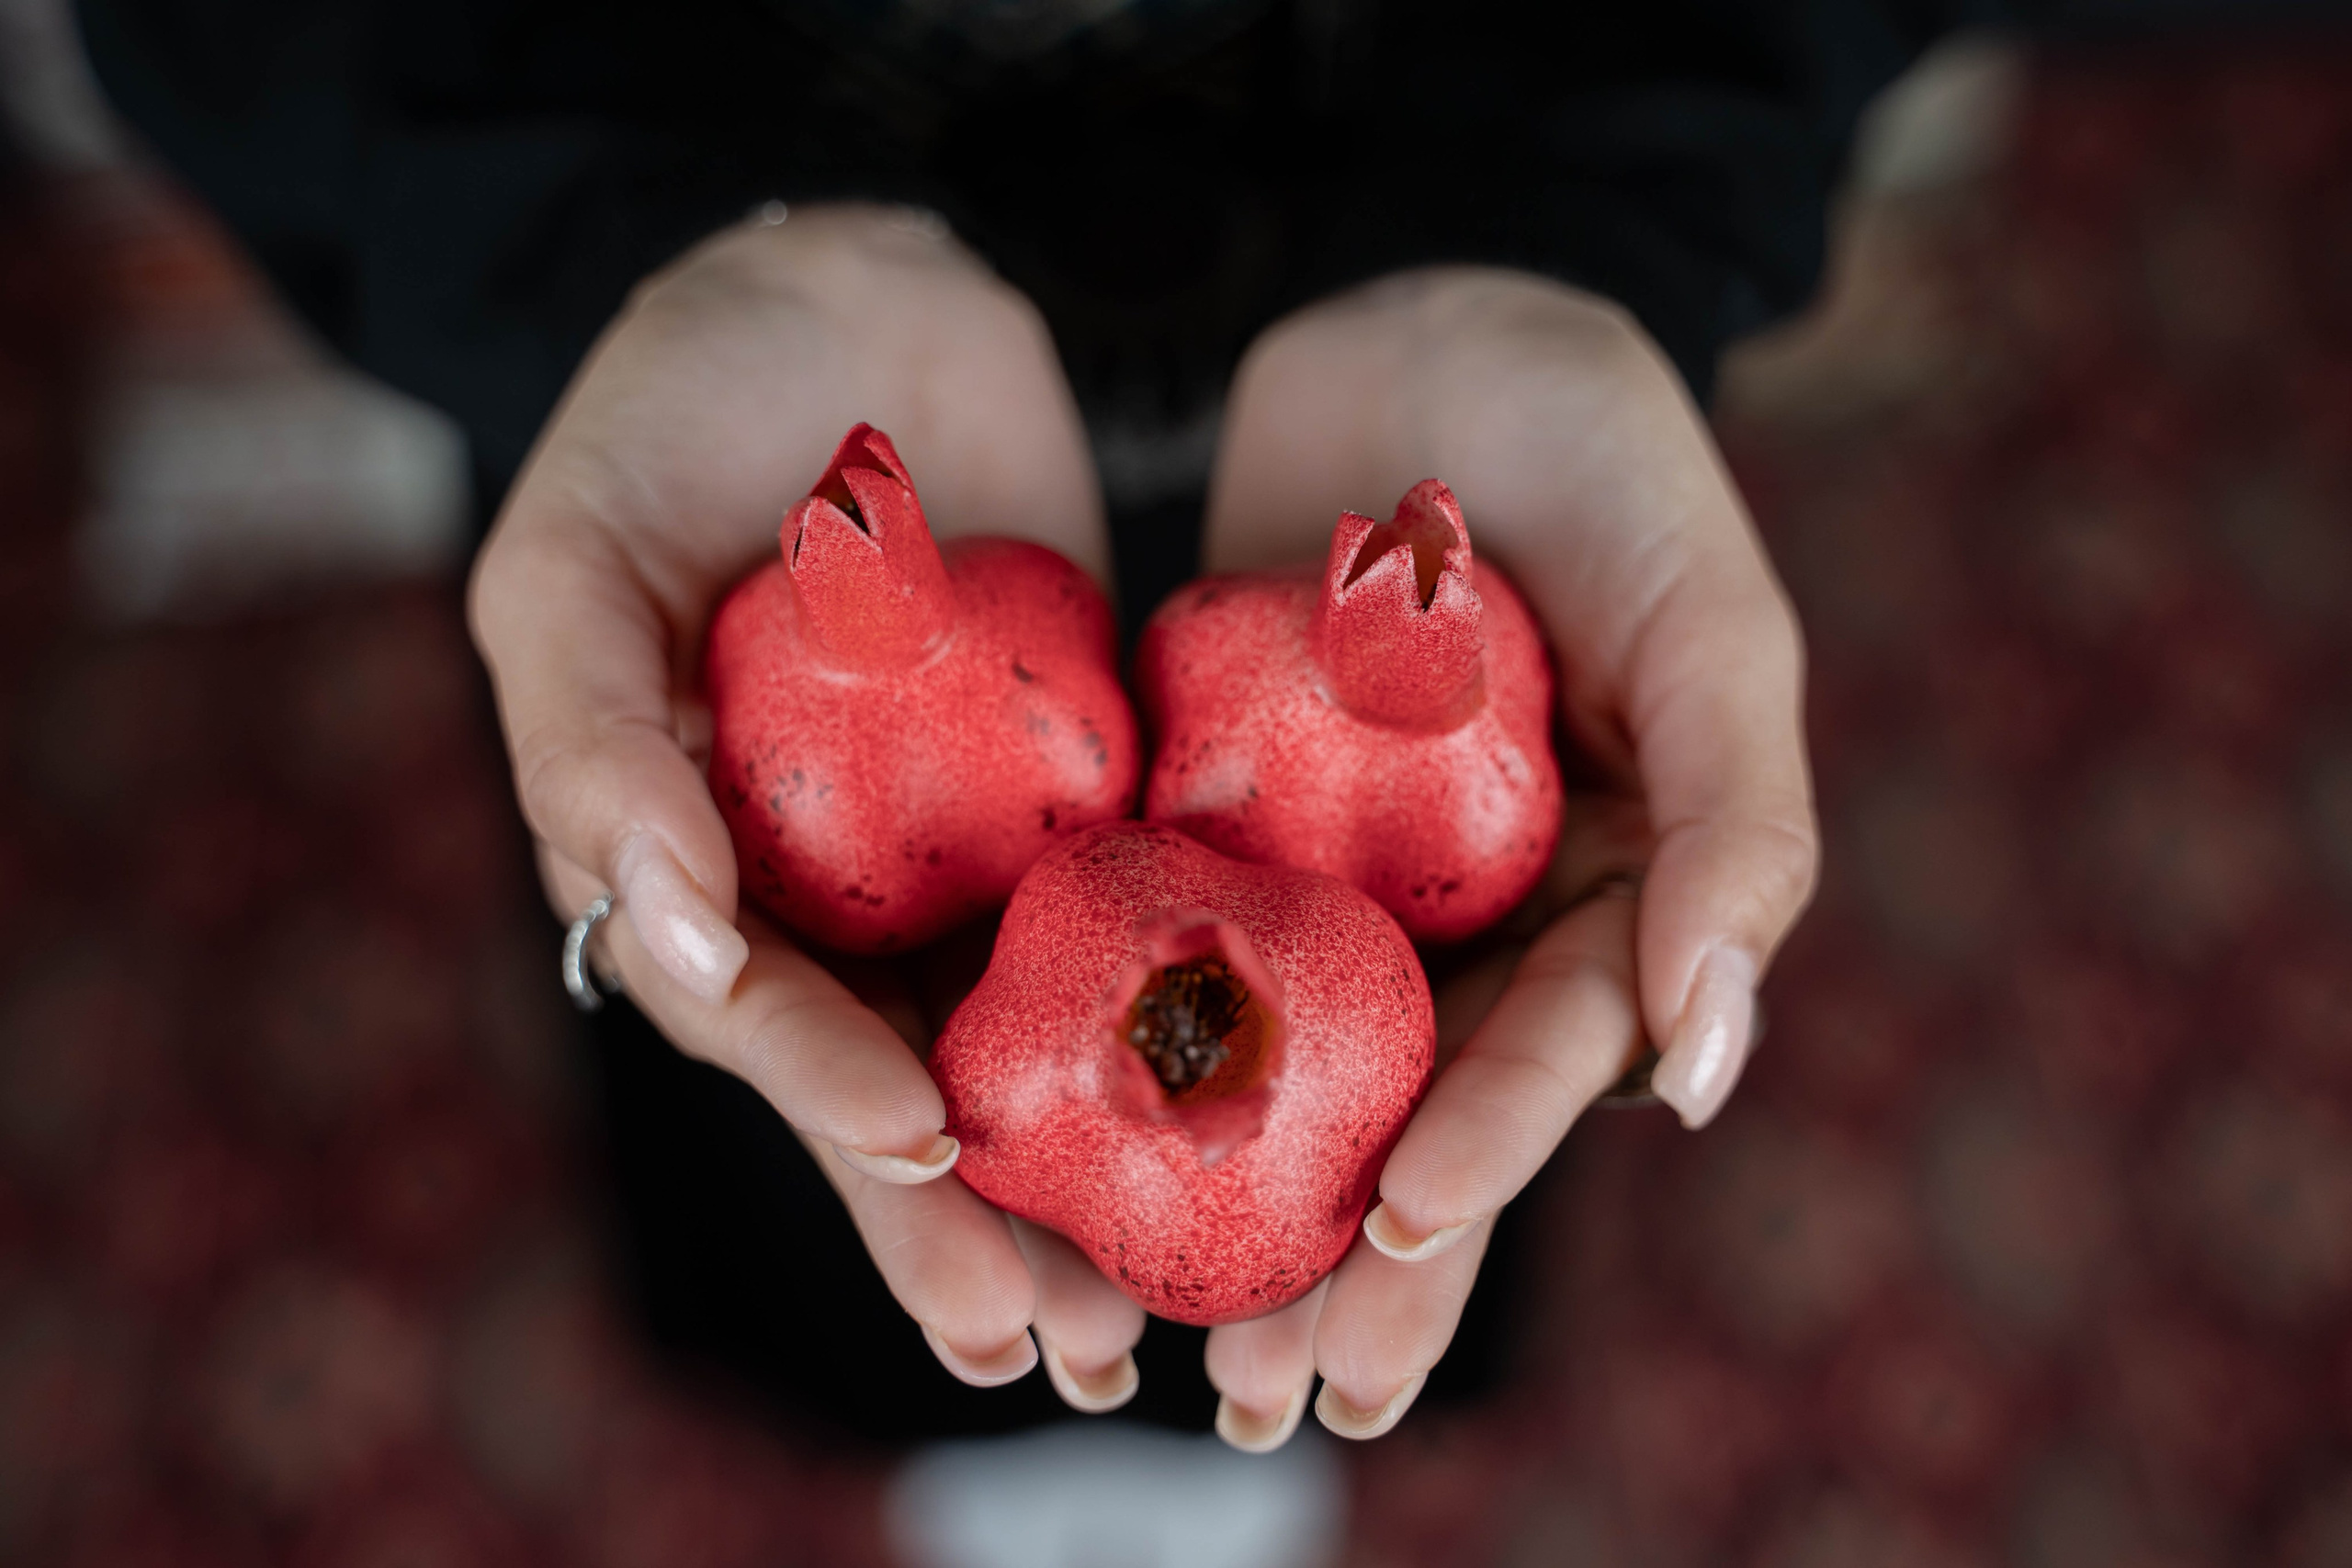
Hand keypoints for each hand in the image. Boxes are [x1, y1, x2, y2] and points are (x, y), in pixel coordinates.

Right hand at [469, 205, 1149, 1407]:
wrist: (849, 292)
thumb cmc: (671, 410)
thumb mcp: (572, 556)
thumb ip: (588, 740)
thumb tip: (666, 933)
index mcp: (694, 869)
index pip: (761, 1016)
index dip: (830, 1095)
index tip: (924, 1158)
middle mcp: (833, 894)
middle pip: (907, 1083)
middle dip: (978, 1225)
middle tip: (1067, 1347)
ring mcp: (963, 853)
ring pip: (1034, 1042)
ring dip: (1096, 1178)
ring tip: (1176, 1305)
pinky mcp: (1083, 796)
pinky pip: (1141, 915)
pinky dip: (1197, 1014)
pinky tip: (1285, 1099)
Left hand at [1194, 268, 1818, 1445]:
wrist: (1423, 316)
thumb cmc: (1604, 449)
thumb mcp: (1714, 617)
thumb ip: (1740, 830)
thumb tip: (1708, 1072)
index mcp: (1601, 898)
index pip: (1544, 1057)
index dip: (1486, 1152)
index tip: (1402, 1233)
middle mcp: (1461, 919)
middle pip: (1400, 1113)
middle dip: (1342, 1265)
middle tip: (1269, 1403)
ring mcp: (1328, 879)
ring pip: (1267, 1070)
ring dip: (1213, 1207)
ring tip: (1140, 1343)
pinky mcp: (1204, 819)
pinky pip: (1149, 946)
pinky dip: (1095, 1049)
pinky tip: (1021, 1144)